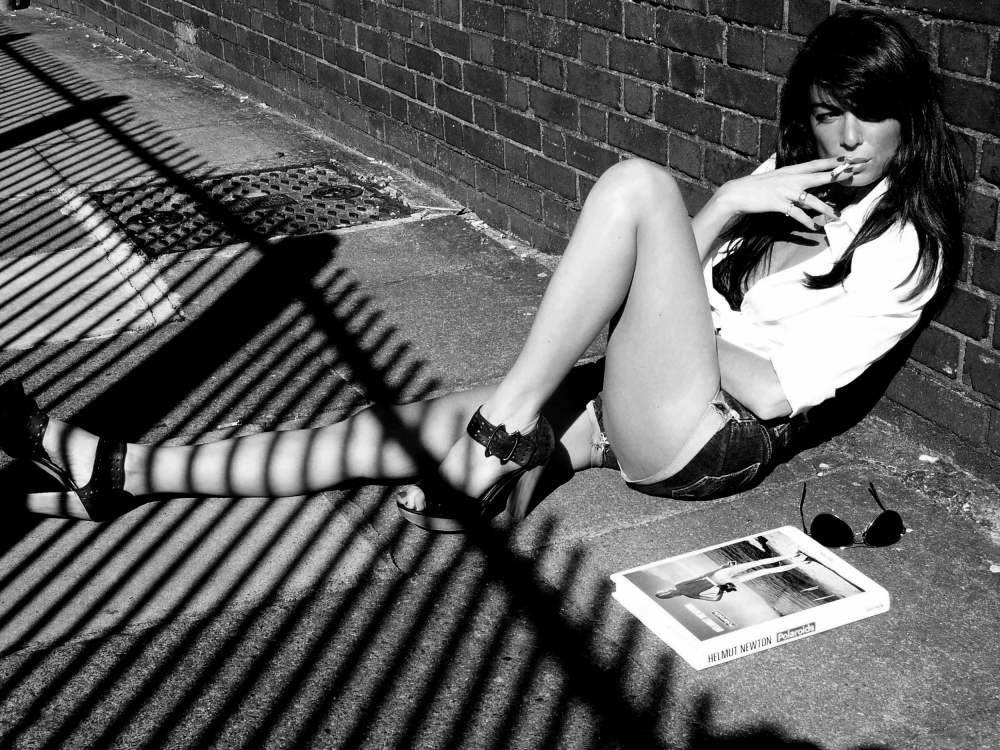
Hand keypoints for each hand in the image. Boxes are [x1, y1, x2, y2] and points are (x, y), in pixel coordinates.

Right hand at [715, 156, 868, 230]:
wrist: (737, 193)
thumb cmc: (757, 187)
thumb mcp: (776, 178)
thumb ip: (792, 178)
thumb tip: (806, 181)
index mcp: (790, 170)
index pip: (816, 164)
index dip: (834, 161)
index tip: (849, 157)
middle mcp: (790, 179)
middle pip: (819, 176)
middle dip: (839, 174)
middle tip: (855, 172)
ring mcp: (784, 191)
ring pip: (811, 200)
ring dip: (825, 209)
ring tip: (837, 216)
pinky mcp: (778, 204)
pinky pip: (796, 214)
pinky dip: (806, 222)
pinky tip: (814, 227)